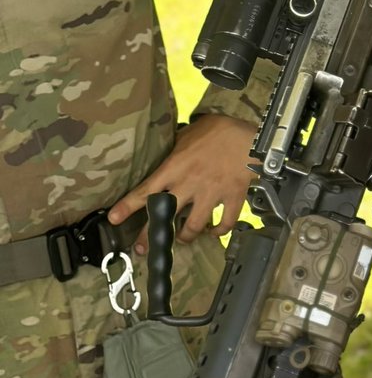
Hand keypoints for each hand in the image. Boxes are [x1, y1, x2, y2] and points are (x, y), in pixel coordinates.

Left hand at [107, 114, 253, 250]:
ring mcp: (211, 194)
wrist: (251, 135)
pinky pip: (224, 223)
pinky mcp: (232, 199)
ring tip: (182, 240)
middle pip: (165, 216)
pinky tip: (213, 232)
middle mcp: (189, 184)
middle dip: (151, 235)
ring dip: (185, 236)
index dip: (127, 206)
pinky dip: (218, 231)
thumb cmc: (220, 129)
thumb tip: (167, 151)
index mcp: (175, 167)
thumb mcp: (190, 133)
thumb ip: (177, 148)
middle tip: (142, 249)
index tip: (114, 219)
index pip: (146, 190)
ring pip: (193, 227)